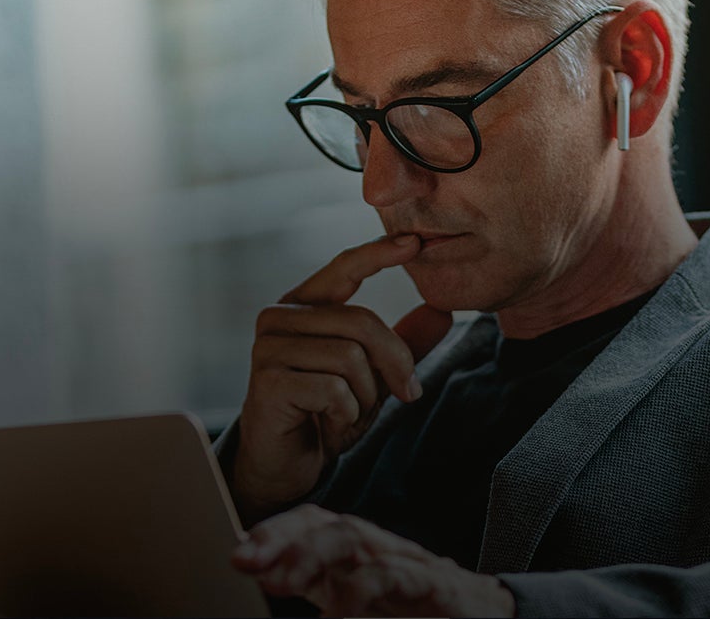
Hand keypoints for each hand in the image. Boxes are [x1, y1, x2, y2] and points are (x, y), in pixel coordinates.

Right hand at [231, 235, 453, 523]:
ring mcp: (269, 346)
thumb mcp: (373, 376)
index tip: (415, 243)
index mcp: (304, 306)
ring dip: (366, 396)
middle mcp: (279, 317)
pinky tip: (328, 424)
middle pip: (362, 322)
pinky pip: (333, 389)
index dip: (379, 252)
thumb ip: (402, 344)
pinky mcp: (268, 379)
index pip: (344, 267)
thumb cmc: (324, 416)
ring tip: (349, 413)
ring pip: (350, 357)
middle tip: (407, 393)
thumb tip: (441, 311)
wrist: (284, 467)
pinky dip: (346, 414)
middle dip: (395, 363)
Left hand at [232, 504, 515, 617]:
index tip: (236, 555)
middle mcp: (379, 550)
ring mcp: (408, 563)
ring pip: (355, 538)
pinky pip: (395, 576)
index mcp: (356, 556)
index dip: (273, 532)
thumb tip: (265, 583)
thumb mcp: (360, 608)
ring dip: (311, 555)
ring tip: (280, 581)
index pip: (311, 524)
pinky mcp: (436, 585)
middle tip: (244, 562)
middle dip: (282, 538)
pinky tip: (336, 615)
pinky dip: (360, 592)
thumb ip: (321, 591)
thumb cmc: (419, 614)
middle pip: (327, 523)